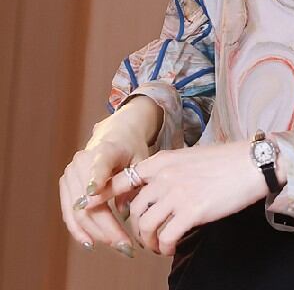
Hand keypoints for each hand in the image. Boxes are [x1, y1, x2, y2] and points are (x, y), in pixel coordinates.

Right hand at [59, 125, 148, 256]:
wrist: (116, 135)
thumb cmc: (132, 149)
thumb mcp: (141, 159)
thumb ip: (133, 183)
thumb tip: (124, 212)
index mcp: (105, 150)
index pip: (99, 165)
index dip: (96, 179)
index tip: (94, 193)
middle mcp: (82, 161)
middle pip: (89, 200)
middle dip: (106, 226)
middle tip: (125, 244)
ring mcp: (70, 173)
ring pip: (77, 210)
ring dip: (95, 232)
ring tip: (115, 246)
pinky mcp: (65, 184)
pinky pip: (68, 212)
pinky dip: (79, 229)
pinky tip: (91, 243)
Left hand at [84, 141, 269, 255]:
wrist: (252, 164)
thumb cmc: (226, 161)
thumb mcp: (189, 158)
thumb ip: (168, 171)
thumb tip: (153, 189)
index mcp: (163, 161)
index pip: (122, 179)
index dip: (103, 196)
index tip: (89, 207)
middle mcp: (165, 176)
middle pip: (134, 210)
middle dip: (136, 228)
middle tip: (146, 236)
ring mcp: (177, 193)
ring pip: (146, 226)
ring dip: (150, 241)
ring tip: (159, 245)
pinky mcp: (191, 211)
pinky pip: (166, 237)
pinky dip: (166, 247)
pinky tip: (172, 248)